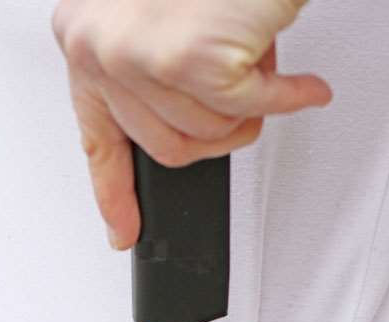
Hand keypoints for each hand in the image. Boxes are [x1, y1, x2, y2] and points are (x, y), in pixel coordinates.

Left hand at [52, 0, 331, 248]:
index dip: (113, 193)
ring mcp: (136, 54)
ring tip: (262, 59)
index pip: (97, 138)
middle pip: (168, 148)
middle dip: (217, 127)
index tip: (123, 230)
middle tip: (243, 94)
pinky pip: (246, 111)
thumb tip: (178, 137)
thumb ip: (159, 80)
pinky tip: (301, 84)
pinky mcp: (186, 60)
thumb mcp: (169, 24)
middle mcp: (98, 46)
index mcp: (87, 39)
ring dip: (249, 105)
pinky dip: (285, 98)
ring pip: (207, 134)